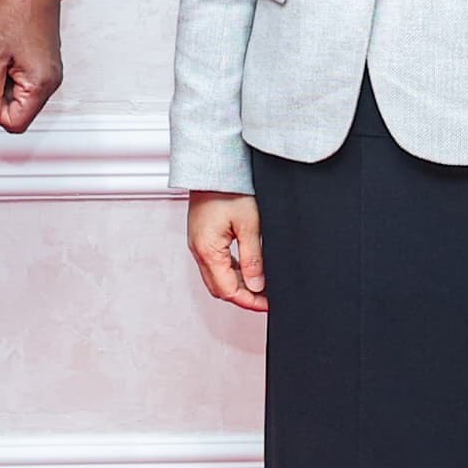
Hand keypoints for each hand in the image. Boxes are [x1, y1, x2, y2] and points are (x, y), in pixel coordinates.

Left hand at [0, 0, 65, 133]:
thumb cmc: (16, 13)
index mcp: (40, 84)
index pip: (16, 124)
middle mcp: (52, 82)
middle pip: (21, 113)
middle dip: (2, 98)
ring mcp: (52, 74)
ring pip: (23, 98)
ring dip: (7, 86)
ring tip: (3, 59)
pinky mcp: (48, 66)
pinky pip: (29, 84)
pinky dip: (14, 76)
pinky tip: (10, 56)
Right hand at [187, 191, 266, 312]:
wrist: (213, 164)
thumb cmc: (229, 187)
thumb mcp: (249, 224)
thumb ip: (253, 258)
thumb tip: (257, 286)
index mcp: (207, 250)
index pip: (228, 290)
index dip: (250, 301)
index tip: (269, 304)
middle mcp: (198, 250)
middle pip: (220, 288)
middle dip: (244, 297)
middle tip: (267, 298)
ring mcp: (198, 243)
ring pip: (217, 277)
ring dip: (238, 284)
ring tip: (262, 285)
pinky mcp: (202, 236)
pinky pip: (215, 263)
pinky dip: (232, 271)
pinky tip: (248, 269)